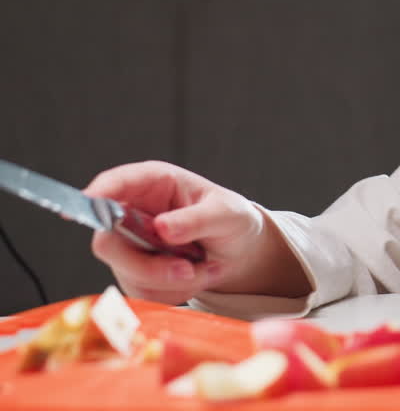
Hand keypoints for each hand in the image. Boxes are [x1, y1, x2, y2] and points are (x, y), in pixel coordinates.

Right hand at [85, 160, 304, 303]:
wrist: (240, 251)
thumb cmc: (232, 219)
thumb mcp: (227, 213)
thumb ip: (197, 218)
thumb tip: (162, 227)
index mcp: (153, 183)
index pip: (113, 184)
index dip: (94, 196)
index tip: (83, 208)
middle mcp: (133, 212)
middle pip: (108, 242)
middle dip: (147, 265)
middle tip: (186, 270)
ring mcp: (130, 245)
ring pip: (127, 273)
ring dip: (170, 281)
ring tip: (205, 268)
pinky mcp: (134, 272)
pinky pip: (142, 293)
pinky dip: (174, 292)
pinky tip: (196, 276)